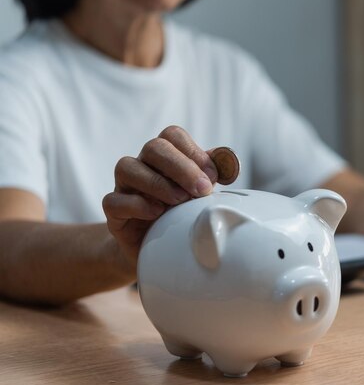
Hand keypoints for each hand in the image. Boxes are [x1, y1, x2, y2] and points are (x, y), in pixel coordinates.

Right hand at [102, 125, 218, 267]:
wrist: (158, 249)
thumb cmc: (181, 214)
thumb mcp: (200, 194)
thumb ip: (212, 175)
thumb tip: (230, 165)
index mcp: (165, 157)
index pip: (172, 135)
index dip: (193, 151)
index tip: (212, 176)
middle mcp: (142, 165)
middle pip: (154, 147)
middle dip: (181, 167)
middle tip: (202, 190)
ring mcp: (124, 187)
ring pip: (127, 167)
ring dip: (158, 183)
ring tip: (180, 201)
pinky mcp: (113, 212)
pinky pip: (113, 200)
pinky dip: (137, 205)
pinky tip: (157, 213)